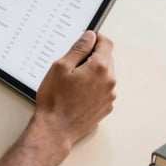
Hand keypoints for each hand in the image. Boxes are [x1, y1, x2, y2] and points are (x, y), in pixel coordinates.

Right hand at [34, 31, 115, 147]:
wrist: (56, 129)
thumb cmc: (55, 99)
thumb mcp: (61, 67)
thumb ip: (78, 49)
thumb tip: (90, 36)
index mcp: (100, 68)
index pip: (106, 43)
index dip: (95, 38)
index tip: (87, 38)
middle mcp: (109, 81)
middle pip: (107, 58)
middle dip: (93, 55)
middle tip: (73, 62)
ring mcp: (109, 96)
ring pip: (105, 75)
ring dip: (94, 71)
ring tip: (73, 80)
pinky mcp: (106, 107)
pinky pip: (103, 89)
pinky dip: (94, 86)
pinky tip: (78, 92)